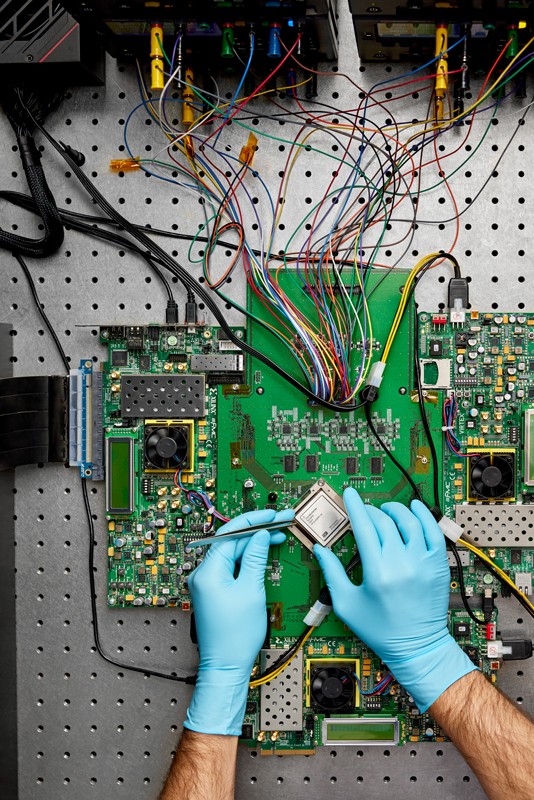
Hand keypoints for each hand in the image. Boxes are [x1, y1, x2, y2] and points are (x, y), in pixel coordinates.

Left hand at [184, 507, 293, 735]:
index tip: (274, 514)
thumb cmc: (236, 637)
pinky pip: (231, 565)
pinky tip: (262, 552)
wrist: (226, 666)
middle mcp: (202, 574)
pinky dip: (247, 558)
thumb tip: (260, 535)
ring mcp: (207, 582)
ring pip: (232, 552)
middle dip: (257, 530)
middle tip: (281, 521)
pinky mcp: (214, 590)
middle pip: (231, 541)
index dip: (255, 520)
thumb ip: (254, 559)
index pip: (231, 534)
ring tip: (277, 534)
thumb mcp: (251, 591)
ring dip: (254, 543)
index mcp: (207, 571)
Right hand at [313, 488, 476, 711]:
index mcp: (378, 572)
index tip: (350, 494)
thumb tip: (320, 550)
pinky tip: (415, 508)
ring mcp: (424, 563)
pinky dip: (425, 516)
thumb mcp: (346, 604)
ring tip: (386, 509)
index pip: (365, 527)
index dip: (355, 507)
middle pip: (384, 522)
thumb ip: (332, 573)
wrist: (417, 647)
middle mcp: (402, 563)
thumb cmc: (381, 629)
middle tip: (363, 511)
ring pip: (410, 521)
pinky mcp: (439, 566)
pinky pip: (434, 532)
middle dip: (370, 511)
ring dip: (396, 510)